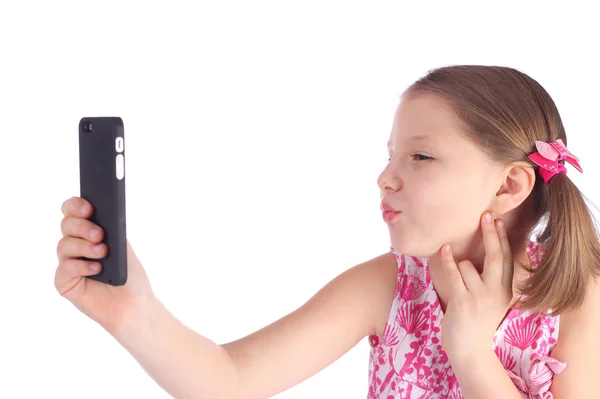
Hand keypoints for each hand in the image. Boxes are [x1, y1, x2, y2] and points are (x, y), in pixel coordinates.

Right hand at [55, 196, 154, 333]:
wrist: (134, 302)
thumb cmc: (129, 274)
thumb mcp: (122, 245)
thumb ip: (109, 229)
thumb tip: (99, 215)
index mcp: (89, 230)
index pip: (73, 210)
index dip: (76, 205)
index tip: (89, 208)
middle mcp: (76, 244)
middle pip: (66, 224)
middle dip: (82, 227)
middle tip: (99, 234)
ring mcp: (68, 262)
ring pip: (64, 245)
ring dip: (84, 247)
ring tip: (103, 252)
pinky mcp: (64, 282)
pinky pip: (65, 269)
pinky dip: (82, 266)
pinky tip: (97, 269)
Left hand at [440, 212, 515, 364]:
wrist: (469, 350)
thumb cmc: (477, 321)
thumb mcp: (494, 300)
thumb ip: (494, 279)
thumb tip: (490, 249)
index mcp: (507, 291)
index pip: (508, 259)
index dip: (503, 239)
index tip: (498, 220)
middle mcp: (497, 293)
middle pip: (496, 256)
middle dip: (491, 234)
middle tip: (486, 214)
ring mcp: (480, 298)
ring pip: (468, 265)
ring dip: (458, 265)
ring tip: (458, 282)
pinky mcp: (463, 302)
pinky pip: (454, 274)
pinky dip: (448, 260)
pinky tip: (444, 249)